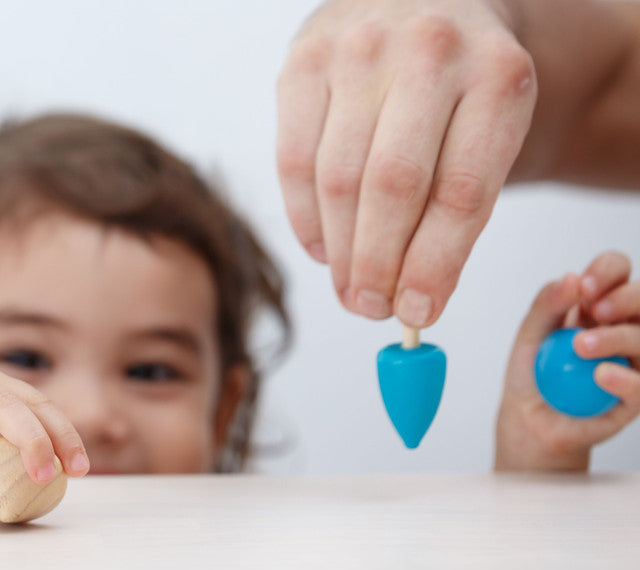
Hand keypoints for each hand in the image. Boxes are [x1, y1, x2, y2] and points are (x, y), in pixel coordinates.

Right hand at [277, 0, 536, 326]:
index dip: (434, 266)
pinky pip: (294, 160)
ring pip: (337, 179)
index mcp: (498, 74)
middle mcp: (430, 50)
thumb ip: (458, 210)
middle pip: (392, 187)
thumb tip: (410, 305)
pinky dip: (304, 218)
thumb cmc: (460, 88)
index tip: (417, 314)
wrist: (425, 3)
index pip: (460, 192)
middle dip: (378, 265)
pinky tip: (323, 247)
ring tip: (351, 288)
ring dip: (340, 251)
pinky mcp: (305, 59)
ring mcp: (359, 49)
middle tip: (373, 309)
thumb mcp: (488, 133)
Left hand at [496, 251, 639, 470]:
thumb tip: (570, 277)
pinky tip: (600, 375)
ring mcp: (635, 360)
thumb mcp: (529, 335)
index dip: (608, 270)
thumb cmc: (533, 372)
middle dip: (626, 298)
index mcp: (601, 304)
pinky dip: (623, 379)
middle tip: (597, 311)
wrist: (529, 420)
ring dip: (617, 338)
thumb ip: (547, 306)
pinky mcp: (636, 396)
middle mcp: (626, 327)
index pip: (617, 271)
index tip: (584, 287)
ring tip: (581, 347)